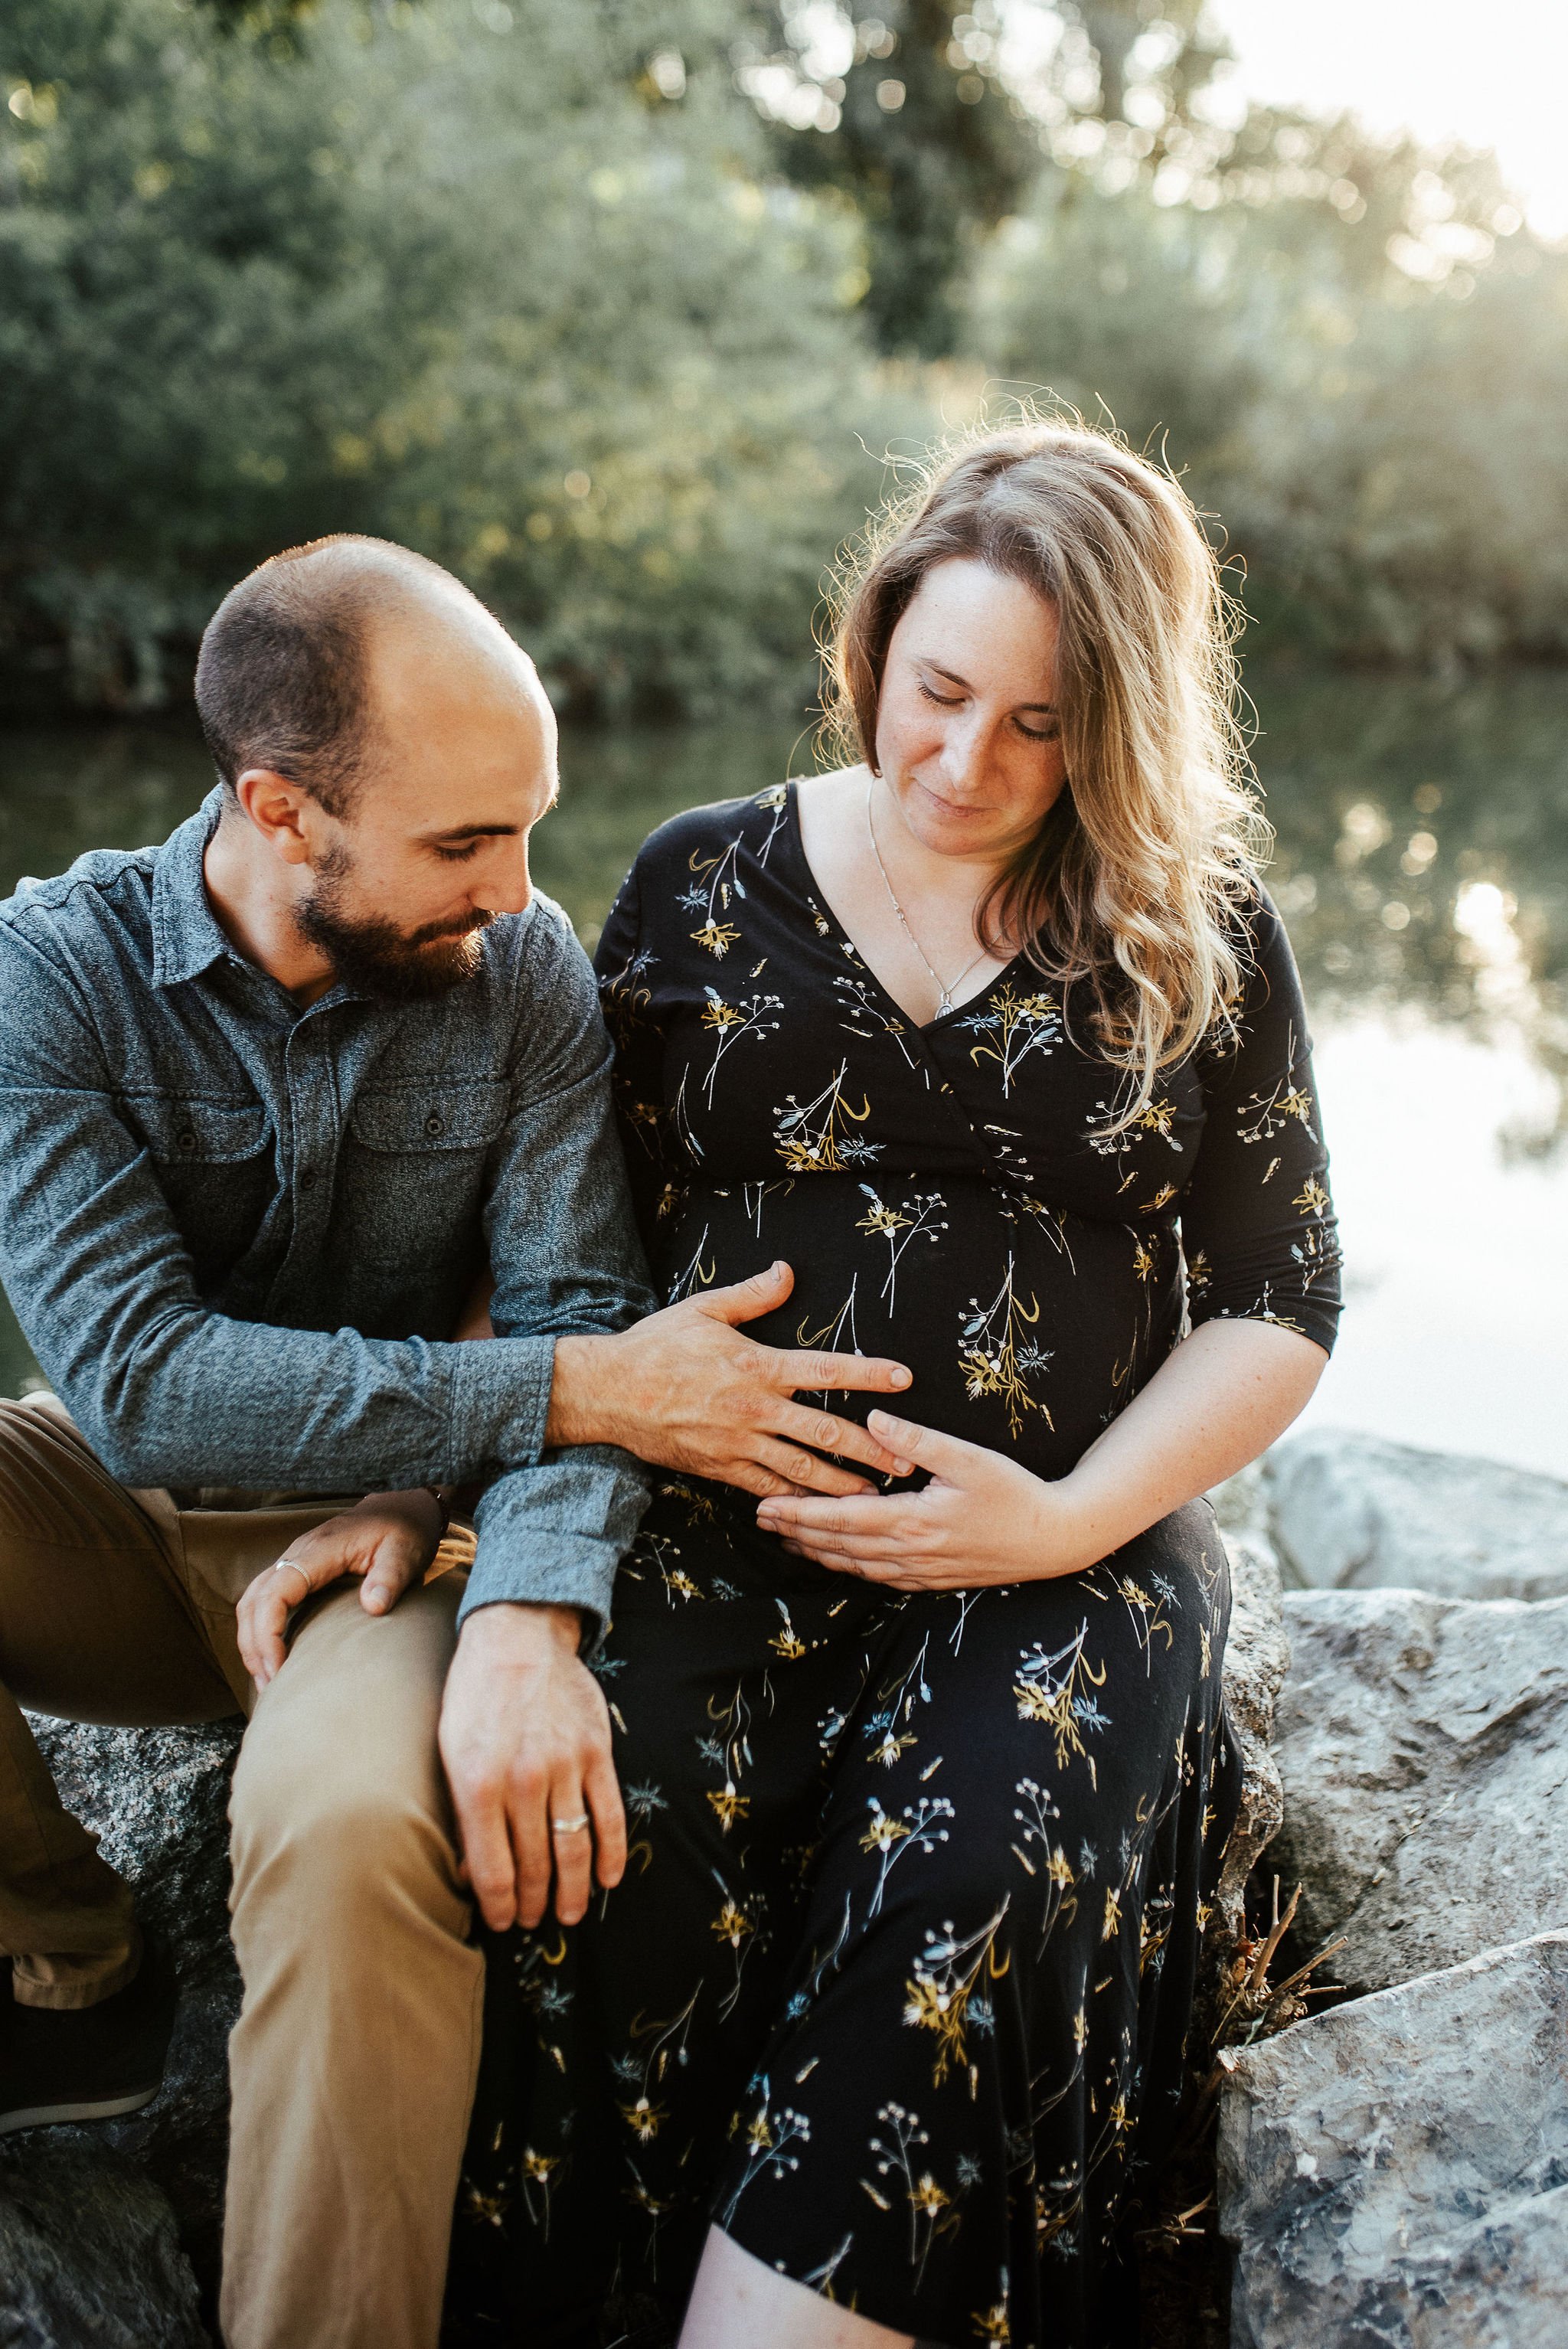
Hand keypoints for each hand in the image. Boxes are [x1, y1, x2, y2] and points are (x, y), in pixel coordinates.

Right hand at [237, 1488, 444, 1689]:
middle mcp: (298, 1554)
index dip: (268, 1633)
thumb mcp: (405, 1551)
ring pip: (252, 1601)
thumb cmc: (404, 1529)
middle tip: (270, 1686)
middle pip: (253, 1601)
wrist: (402, 1506)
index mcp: (319, 1550)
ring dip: (251, 1641)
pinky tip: (273, 1657)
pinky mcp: (299, 1570)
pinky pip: (265, 1600)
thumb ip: (390, 1577)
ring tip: (267, 1680)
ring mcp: (294, 1561)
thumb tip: (373, 1607)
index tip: (279, 1669)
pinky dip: (260, 1630)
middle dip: (254, 1646)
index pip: (275, 1592)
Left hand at [439, 1602, 624, 1931]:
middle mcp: (522, 1780)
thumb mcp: (449, 1752)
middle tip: (534, 1921)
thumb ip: (460, 1812)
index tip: (502, 1922)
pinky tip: (607, 1878)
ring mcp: (564, 1766)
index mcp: (478, 1783)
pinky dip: (611, 1852)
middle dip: (533, 1902)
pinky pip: (609, 1814)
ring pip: (573, 1846)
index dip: (498, 1904)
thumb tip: (470, 1872)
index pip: (491, 1868)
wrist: (516, 1637)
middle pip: (533, 1864)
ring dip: (573, 1890)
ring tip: (569, 1915)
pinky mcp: (596, 1752)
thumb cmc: (473, 1696)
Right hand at [547, 1260, 914, 1500]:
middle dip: (870, 1449)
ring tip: (873, 1497)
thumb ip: (752, 1295)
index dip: (868, 1374)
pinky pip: (765, 1489)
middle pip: (825, 1432)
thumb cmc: (656, 1347)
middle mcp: (754, 1408)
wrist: (607, 1392)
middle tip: (905, 1462)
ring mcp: (738, 1443)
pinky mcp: (720, 1468)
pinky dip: (795, 1501)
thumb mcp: (704, 1310)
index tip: (904, 1379)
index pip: (826, 1370)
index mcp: (757, 1366)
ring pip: (801, 1470)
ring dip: (841, 1484)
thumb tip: (787, 1271)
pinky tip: (818, 1511)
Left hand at [755, 1409, 1097, 1589]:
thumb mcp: (969, 1457)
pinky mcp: (930, 1579)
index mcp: (912, 1521)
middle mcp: (908, 1553)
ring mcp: (919, 1572)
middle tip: (760, 1519)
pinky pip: (876, 1577)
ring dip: (816, 1552)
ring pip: (853, 1566)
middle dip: (795, 1532)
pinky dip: (847, 1567)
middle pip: (837, 1546)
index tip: (765, 1505)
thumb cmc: (1014, 1493)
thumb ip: (918, 1439)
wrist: (1053, 1539)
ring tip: (786, 1537)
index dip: (798, 1513)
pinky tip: (835, 1557)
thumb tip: (873, 1419)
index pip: (840, 1518)